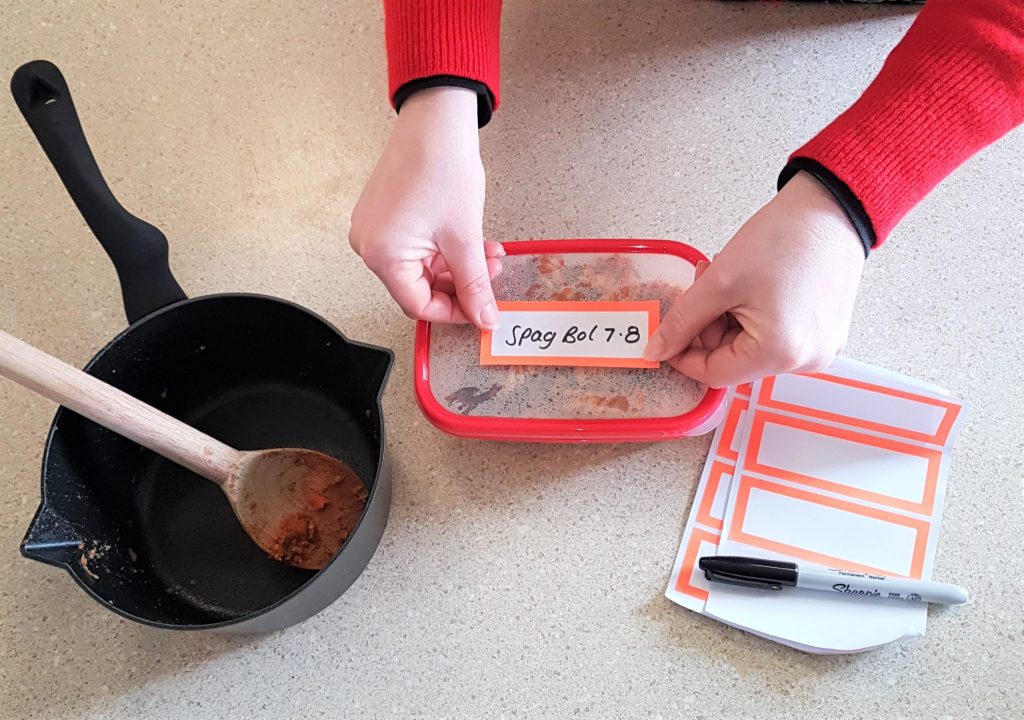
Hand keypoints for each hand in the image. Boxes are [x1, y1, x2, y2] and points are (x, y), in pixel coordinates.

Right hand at [350, 87, 502, 328]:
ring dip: (456, 266)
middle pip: (419, 287)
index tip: (480, 310)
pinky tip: (468, 240)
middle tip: (490, 276)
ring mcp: (374, 228)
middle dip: (460, 284)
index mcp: (382, 255)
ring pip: (421, 267)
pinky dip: (443, 249)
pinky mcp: (384, 215)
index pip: (419, 306)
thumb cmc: (441, 164)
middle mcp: (369, 244)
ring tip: (486, 253)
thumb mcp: (465, 237)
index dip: (454, 312)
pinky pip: (415, 247)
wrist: (436, 119)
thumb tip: (483, 316)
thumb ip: (475, 284)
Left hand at [644, 171, 865, 386]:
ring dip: (729, 316)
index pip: (714, 374)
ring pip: (751, 345)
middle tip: (702, 285)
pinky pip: (775, 335)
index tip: (666, 337)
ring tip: (729, 275)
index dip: (682, 356)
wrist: (832, 208)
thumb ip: (682, 322)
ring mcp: (819, 348)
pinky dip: (753, 314)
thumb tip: (657, 349)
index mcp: (779, 353)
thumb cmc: (785, 239)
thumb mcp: (719, 282)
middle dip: (708, 325)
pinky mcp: (824, 332)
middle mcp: (804, 360)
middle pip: (733, 358)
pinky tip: (752, 284)